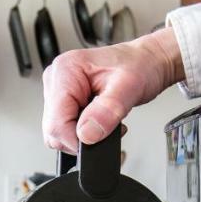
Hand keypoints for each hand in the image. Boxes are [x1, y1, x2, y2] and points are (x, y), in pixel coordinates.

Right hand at [41, 28, 184, 152]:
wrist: (147, 62)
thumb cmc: (140, 65)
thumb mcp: (129, 86)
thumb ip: (108, 111)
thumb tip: (87, 134)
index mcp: (65, 70)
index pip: (56, 122)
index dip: (76, 140)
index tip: (99, 139)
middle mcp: (56, 79)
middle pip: (53, 129)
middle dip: (80, 138)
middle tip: (106, 127)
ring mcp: (58, 89)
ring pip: (58, 131)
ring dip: (82, 135)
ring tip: (104, 121)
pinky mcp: (65, 99)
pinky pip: (65, 126)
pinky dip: (82, 131)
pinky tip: (97, 121)